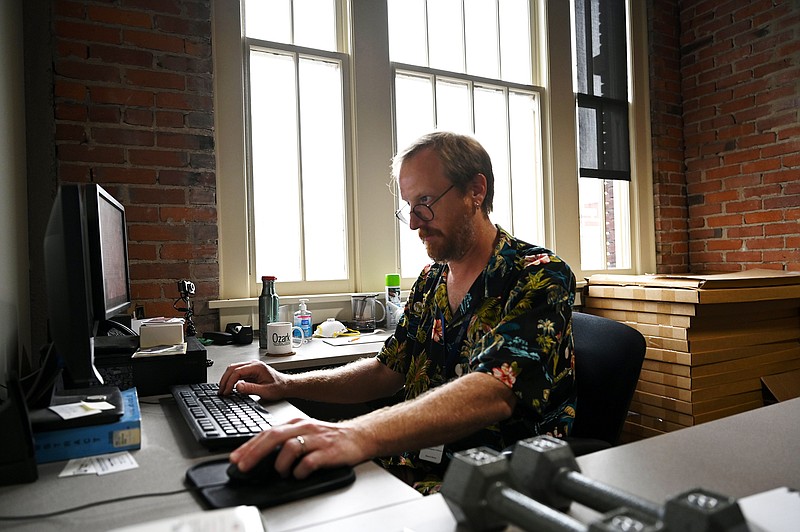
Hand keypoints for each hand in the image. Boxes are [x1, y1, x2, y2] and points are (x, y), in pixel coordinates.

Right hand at [218, 360, 287, 400]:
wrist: (286, 386)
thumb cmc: (279, 387)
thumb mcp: (265, 391)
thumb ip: (251, 389)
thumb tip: (237, 387)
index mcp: (257, 367)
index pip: (237, 371)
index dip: (229, 382)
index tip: (226, 391)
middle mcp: (253, 364)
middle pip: (232, 368)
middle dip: (225, 380)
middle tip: (221, 391)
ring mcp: (251, 367)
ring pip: (233, 369)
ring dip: (227, 379)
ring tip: (223, 390)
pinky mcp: (250, 372)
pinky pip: (237, 373)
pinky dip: (231, 380)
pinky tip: (229, 387)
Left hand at [229, 417, 371, 478]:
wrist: (359, 436)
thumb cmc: (330, 437)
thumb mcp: (305, 433)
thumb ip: (285, 440)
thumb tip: (260, 456)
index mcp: (296, 423)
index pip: (267, 432)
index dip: (249, 445)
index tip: (235, 457)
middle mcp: (304, 428)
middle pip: (274, 437)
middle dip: (254, 452)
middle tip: (243, 466)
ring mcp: (316, 439)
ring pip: (290, 447)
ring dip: (280, 464)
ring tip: (281, 472)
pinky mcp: (328, 451)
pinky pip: (309, 462)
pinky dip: (300, 471)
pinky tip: (299, 474)